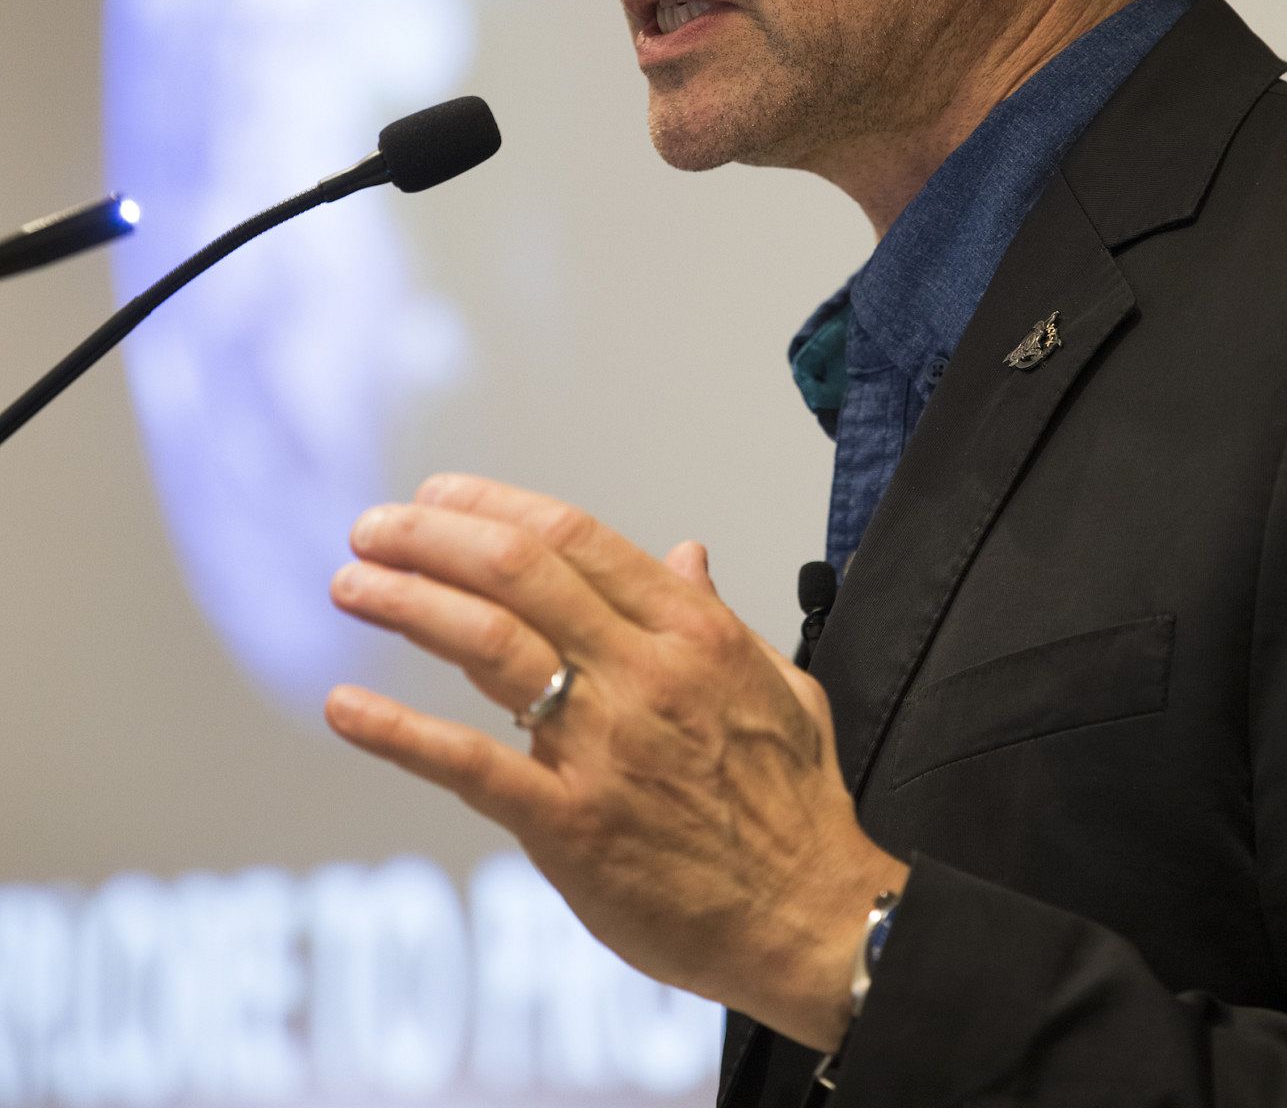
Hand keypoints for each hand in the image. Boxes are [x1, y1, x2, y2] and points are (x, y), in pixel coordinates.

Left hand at [324, 474, 907, 1049]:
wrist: (812, 919)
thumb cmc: (797, 806)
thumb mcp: (778, 683)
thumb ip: (714, 614)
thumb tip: (684, 553)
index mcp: (691, 631)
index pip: (573, 537)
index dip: (493, 506)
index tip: (439, 496)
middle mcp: (642, 674)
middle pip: (518, 572)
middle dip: (432, 538)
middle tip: (371, 528)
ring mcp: (603, 749)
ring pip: (488, 646)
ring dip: (407, 604)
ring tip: (351, 585)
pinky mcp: (571, 827)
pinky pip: (471, 765)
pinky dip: (399, 733)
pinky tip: (345, 709)